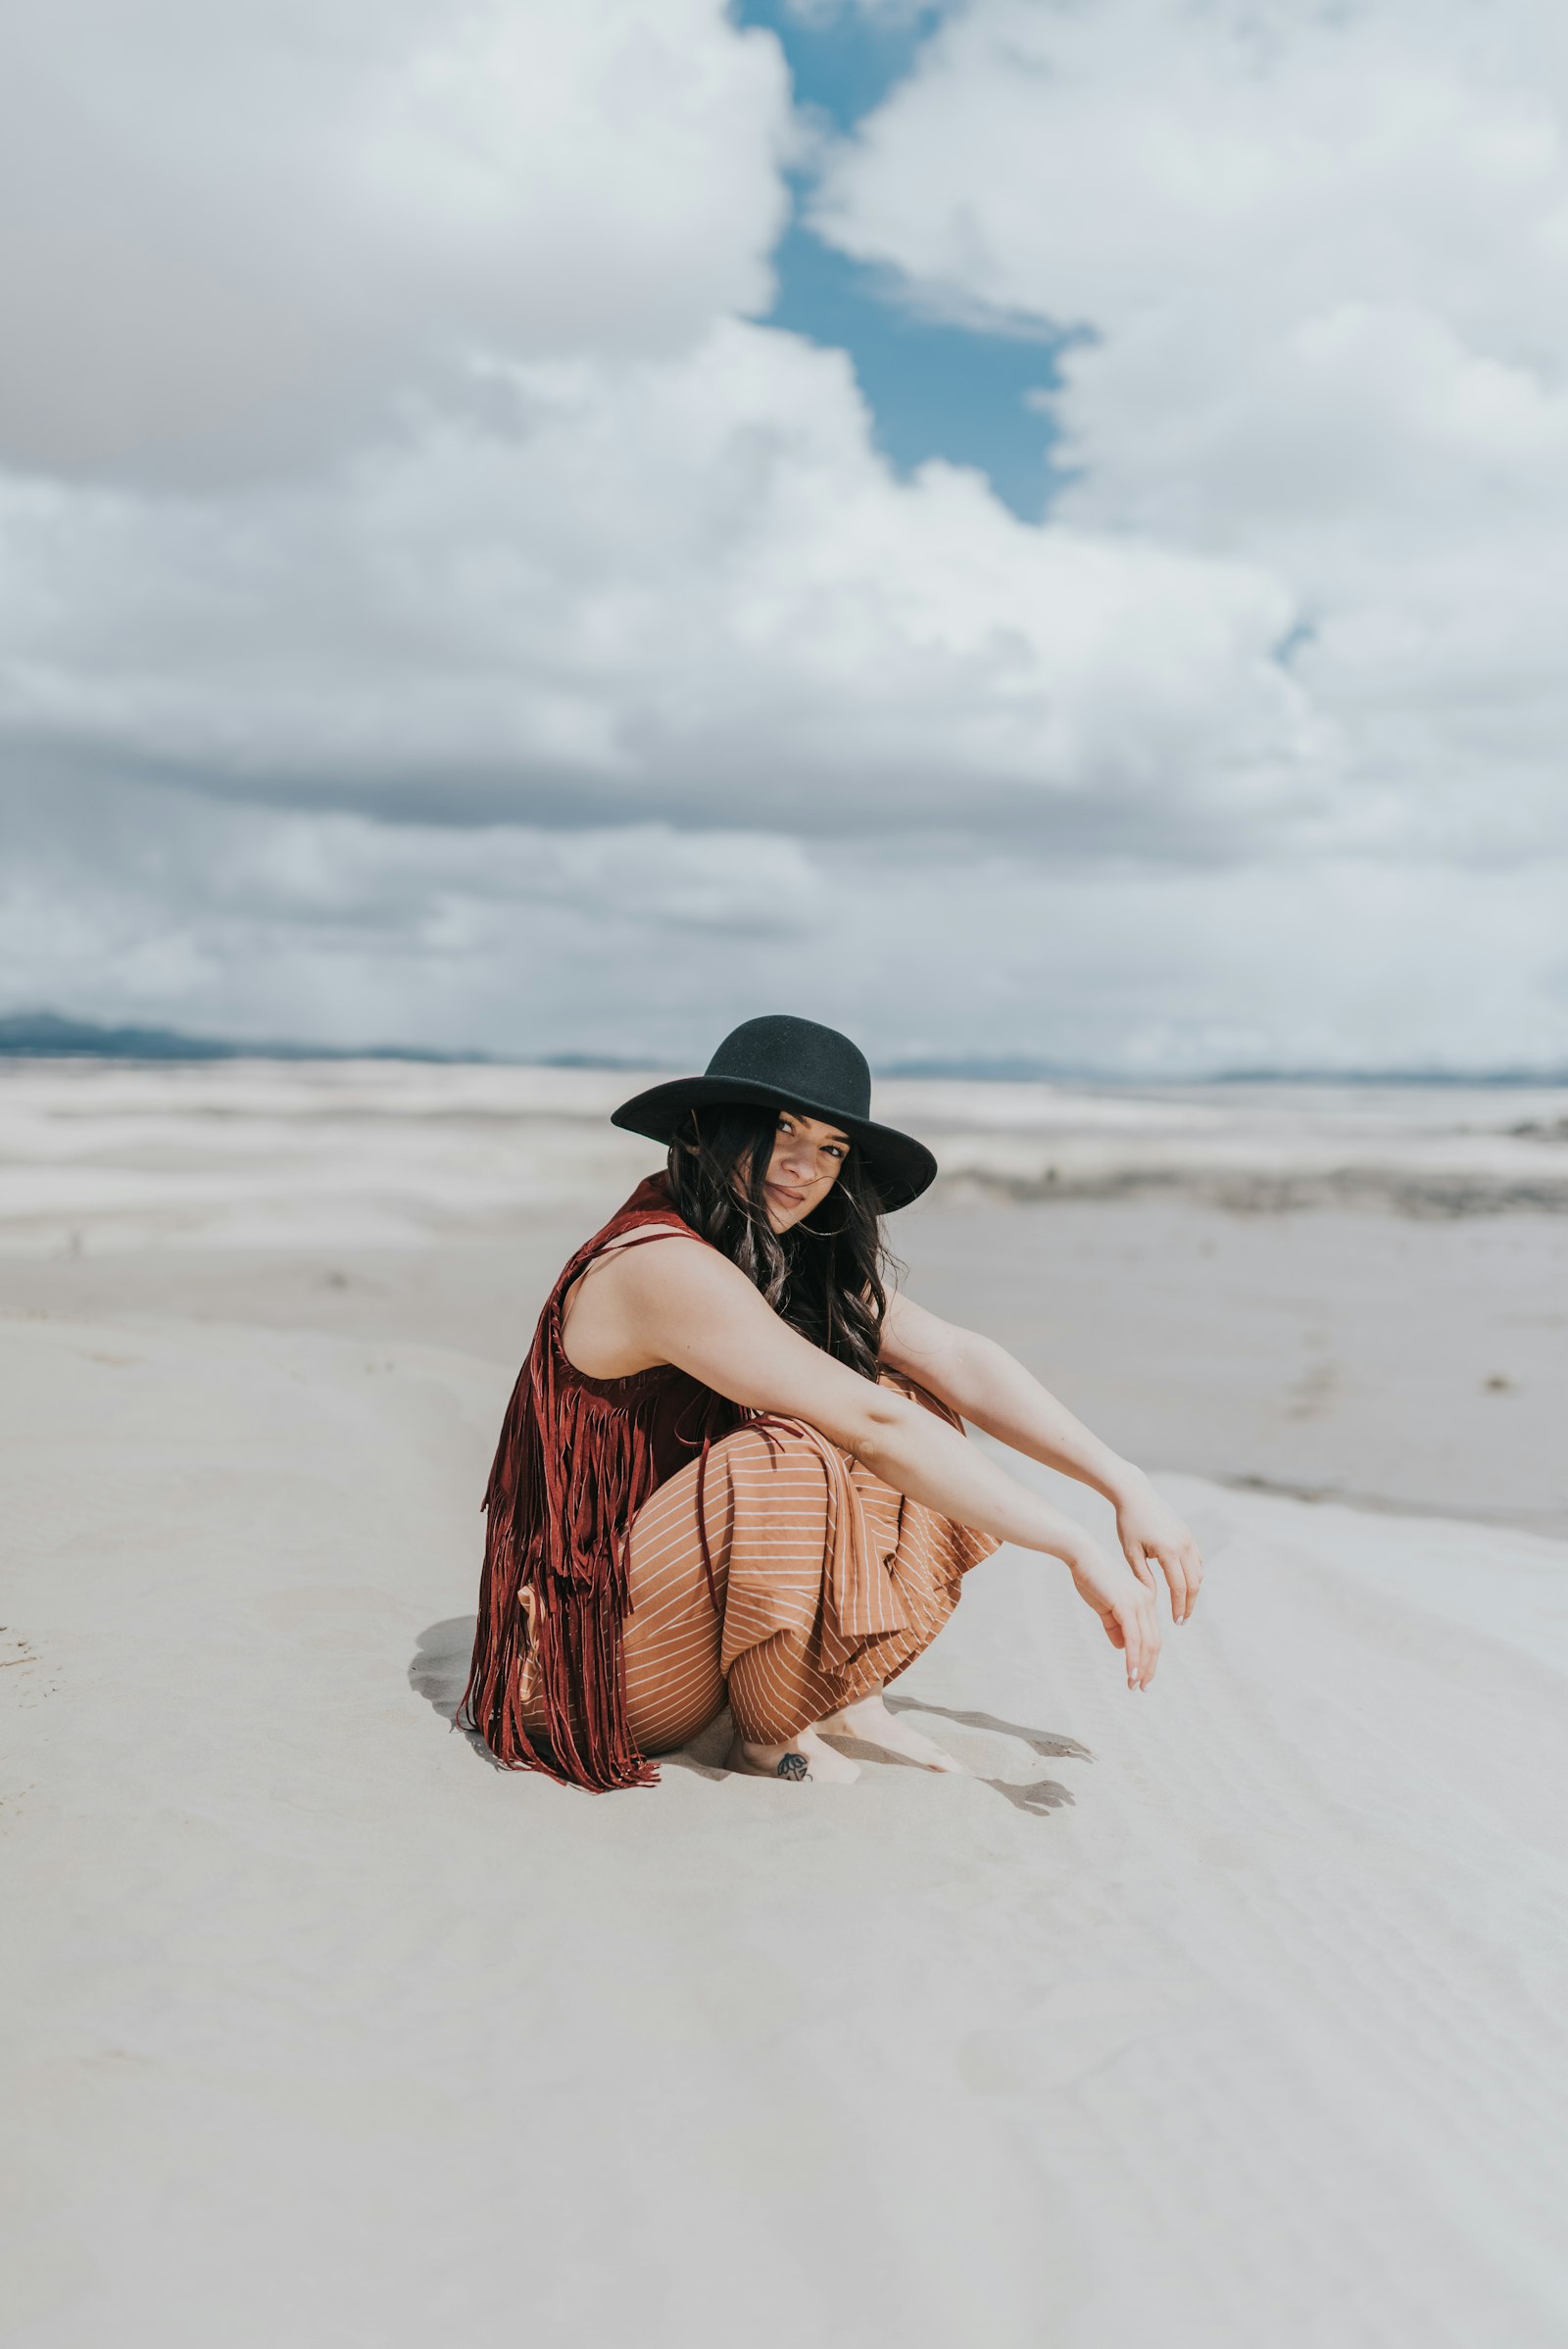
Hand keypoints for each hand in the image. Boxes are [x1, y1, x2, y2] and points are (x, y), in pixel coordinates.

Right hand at [1064, 1534, 1162, 1689]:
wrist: (1081, 1555)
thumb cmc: (1091, 1577)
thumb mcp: (1104, 1606)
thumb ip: (1114, 1625)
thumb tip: (1122, 1647)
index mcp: (1145, 1600)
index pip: (1152, 1635)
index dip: (1149, 1659)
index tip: (1142, 1677)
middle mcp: (1147, 1601)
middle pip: (1154, 1643)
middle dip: (1149, 1668)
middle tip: (1141, 1688)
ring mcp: (1139, 1602)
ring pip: (1146, 1643)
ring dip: (1141, 1667)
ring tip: (1134, 1685)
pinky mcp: (1126, 1605)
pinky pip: (1134, 1638)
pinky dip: (1133, 1657)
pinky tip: (1131, 1672)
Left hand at [1114, 1473, 1203, 1624]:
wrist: (1135, 1494)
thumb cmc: (1127, 1523)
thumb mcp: (1131, 1552)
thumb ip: (1143, 1576)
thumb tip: (1153, 1598)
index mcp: (1168, 1551)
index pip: (1179, 1587)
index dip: (1179, 1607)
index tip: (1176, 1622)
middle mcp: (1183, 1545)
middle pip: (1194, 1583)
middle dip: (1190, 1604)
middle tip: (1183, 1620)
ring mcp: (1188, 1539)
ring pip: (1198, 1572)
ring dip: (1193, 1590)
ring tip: (1183, 1605)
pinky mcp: (1188, 1534)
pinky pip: (1197, 1560)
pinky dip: (1194, 1575)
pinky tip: (1184, 1585)